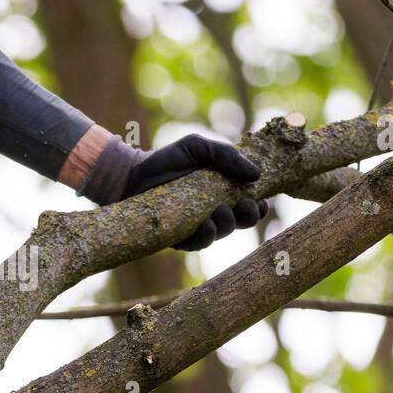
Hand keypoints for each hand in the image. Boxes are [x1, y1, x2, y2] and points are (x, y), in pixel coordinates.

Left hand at [120, 134, 268, 250]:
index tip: (261, 200)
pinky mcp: (180, 238)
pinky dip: (205, 236)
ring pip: (222, 232)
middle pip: (242, 221)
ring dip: (227, 225)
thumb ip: (226, 155)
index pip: (251, 203)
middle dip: (248, 216)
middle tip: (244, 206)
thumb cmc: (166, 160)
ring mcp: (198, 226)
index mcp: (223, 191)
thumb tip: (257, 174)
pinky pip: (198, 244)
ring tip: (219, 212)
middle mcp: (214, 211)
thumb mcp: (197, 148)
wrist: (132, 175)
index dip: (260, 206)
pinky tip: (205, 225)